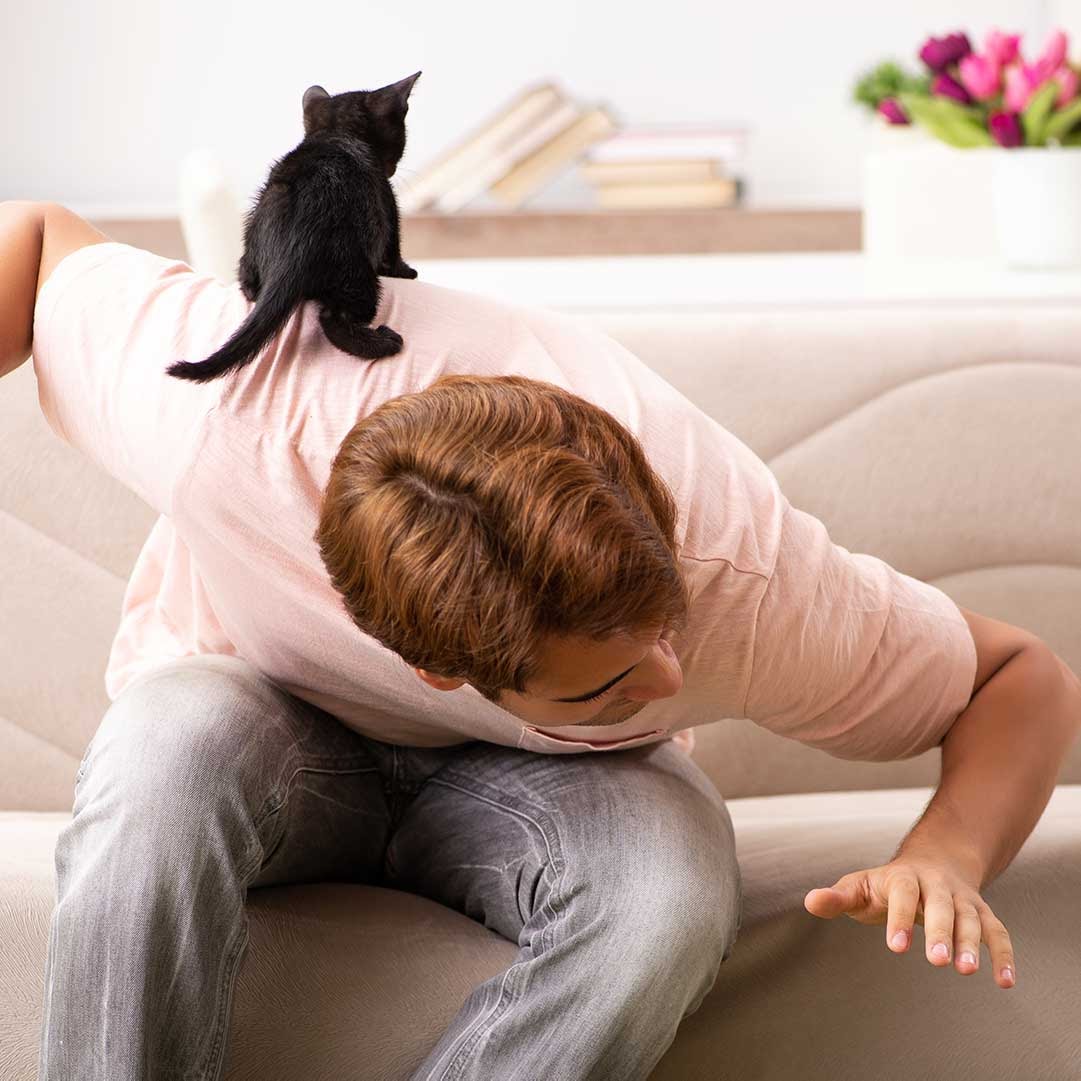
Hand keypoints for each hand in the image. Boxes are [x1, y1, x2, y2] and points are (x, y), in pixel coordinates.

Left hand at [803, 854, 1015, 988]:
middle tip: (938, 962)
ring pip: (971, 918)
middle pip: (940, 905)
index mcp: (902, 877)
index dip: (900, 919)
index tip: (896, 948)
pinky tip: (1005, 981)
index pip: (902, 895)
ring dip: (971, 944)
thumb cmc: (887, 884)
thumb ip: (836, 898)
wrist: (932, 861)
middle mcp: (936, 885)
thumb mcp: (859, 887)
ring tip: (966, 970)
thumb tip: (810, 901)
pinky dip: (1003, 955)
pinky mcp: (982, 914)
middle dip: (941, 932)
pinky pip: (997, 933)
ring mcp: (961, 899)